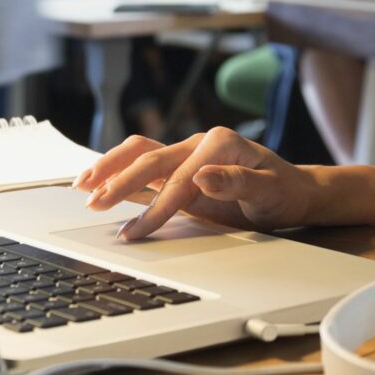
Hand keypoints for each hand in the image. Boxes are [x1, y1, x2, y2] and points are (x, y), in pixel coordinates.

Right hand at [75, 127, 324, 241]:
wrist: (291, 191)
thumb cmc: (282, 191)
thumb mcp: (269, 191)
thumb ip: (237, 183)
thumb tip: (203, 177)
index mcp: (219, 143)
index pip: (179, 179)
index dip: (157, 207)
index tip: (137, 231)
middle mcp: (199, 142)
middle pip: (150, 159)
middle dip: (120, 183)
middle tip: (95, 204)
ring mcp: (187, 152)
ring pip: (139, 153)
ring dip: (110, 168)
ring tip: (83, 186)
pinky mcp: (179, 165)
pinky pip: (143, 161)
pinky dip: (118, 168)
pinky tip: (97, 180)